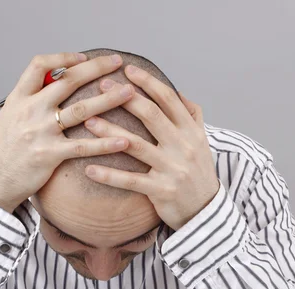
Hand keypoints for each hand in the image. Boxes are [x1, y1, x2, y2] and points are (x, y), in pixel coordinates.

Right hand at [0, 52, 134, 213]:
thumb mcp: (9, 117)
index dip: (63, 59)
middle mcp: (30, 110)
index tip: (83, 58)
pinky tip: (124, 141)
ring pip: (81, 110)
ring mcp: (40, 132)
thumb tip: (51, 83)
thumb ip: (29, 99)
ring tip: (130, 93)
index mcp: (19, 98)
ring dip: (109, 100)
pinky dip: (105, 143)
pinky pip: (83, 147)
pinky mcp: (50, 155)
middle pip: (67, 81)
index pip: (39, 65)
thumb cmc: (3, 150)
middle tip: (118, 62)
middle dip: (96, 69)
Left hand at [82, 65, 219, 230]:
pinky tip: (89, 169)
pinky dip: (109, 176)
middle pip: (151, 115)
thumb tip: (179, 92)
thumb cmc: (199, 174)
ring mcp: (171, 168)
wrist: (206, 211)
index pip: (169, 99)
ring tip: (88, 121)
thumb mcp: (202, 142)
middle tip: (100, 87)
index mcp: (191, 131)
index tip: (128, 70)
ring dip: (109, 131)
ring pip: (136, 146)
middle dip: (124, 98)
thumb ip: (192, 116)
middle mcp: (183, 146)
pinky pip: (130, 181)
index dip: (148, 83)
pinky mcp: (161, 190)